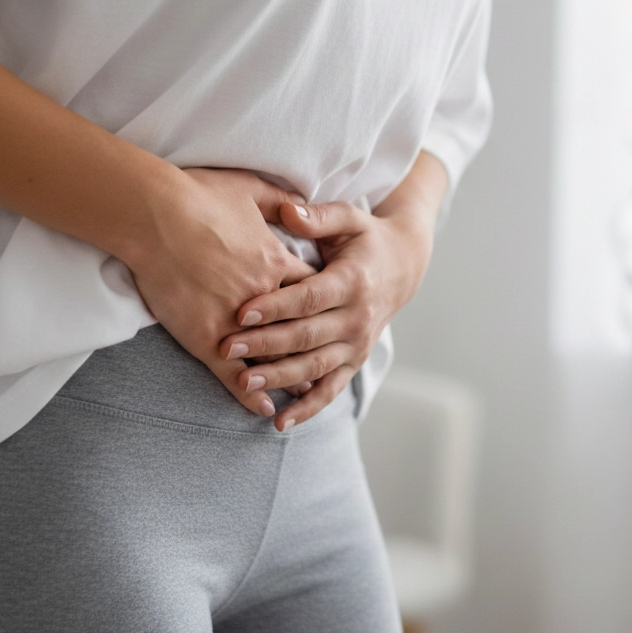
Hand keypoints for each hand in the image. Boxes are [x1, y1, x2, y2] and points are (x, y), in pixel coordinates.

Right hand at [126, 167, 315, 418]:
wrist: (152, 214)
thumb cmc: (199, 195)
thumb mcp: (251, 189)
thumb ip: (282, 199)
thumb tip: (301, 203)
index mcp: (277, 261)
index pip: (312, 288)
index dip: (321, 300)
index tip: (330, 310)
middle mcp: (264, 296)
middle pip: (300, 327)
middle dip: (315, 345)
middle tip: (331, 360)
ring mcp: (234, 321)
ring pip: (271, 356)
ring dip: (289, 374)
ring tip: (304, 390)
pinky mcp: (204, 338)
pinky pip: (234, 374)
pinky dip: (249, 392)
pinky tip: (262, 408)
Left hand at [220, 199, 435, 430]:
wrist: (404, 265)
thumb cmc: (365, 238)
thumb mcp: (348, 218)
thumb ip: (318, 216)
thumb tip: (288, 210)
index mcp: (353, 281)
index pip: (310, 298)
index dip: (276, 306)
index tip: (241, 312)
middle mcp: (359, 317)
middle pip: (308, 336)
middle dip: (266, 345)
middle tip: (227, 348)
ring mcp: (358, 344)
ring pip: (316, 367)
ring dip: (281, 378)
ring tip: (244, 384)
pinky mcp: (355, 361)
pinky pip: (331, 389)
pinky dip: (308, 408)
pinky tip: (279, 423)